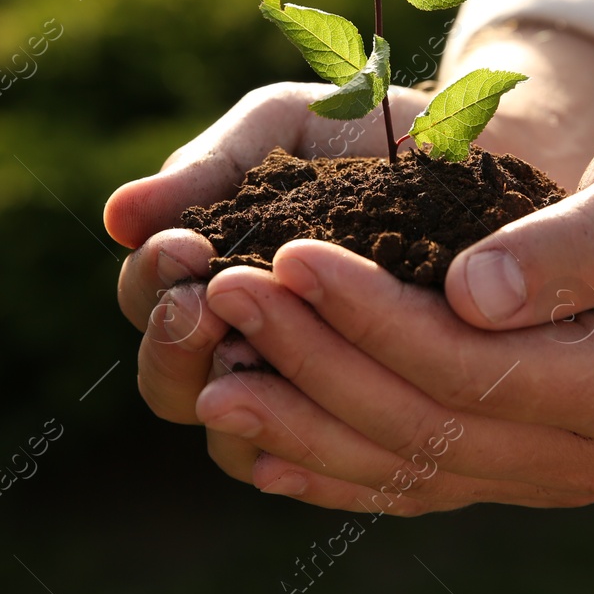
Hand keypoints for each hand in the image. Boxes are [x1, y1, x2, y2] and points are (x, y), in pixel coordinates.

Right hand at [104, 82, 436, 479]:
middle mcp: (239, 345)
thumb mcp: (282, 128)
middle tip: (208, 304)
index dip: (154, 281)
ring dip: (236, 398)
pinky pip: (325, 465)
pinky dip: (312, 444)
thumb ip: (207, 168)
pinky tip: (328, 410)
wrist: (478, 151)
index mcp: (206, 276)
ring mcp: (299, 393)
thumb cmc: (366, 134)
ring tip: (263, 350)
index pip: (146, 302)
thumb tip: (115, 217)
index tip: (187, 245)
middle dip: (177, 345)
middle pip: (169, 382)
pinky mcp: (368, 422)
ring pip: (234, 436)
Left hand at [105, 25, 593, 491]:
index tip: (291, 254)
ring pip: (410, 465)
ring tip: (210, 380)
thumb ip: (574, 243)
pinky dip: (334, 466)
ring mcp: (558, 473)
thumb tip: (469, 294)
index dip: (375, 317)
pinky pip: (417, 480)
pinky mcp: (522, 467)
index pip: (477, 368)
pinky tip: (262, 443)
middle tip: (226, 294)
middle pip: (429, 424)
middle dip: (317, 360)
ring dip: (304, 424)